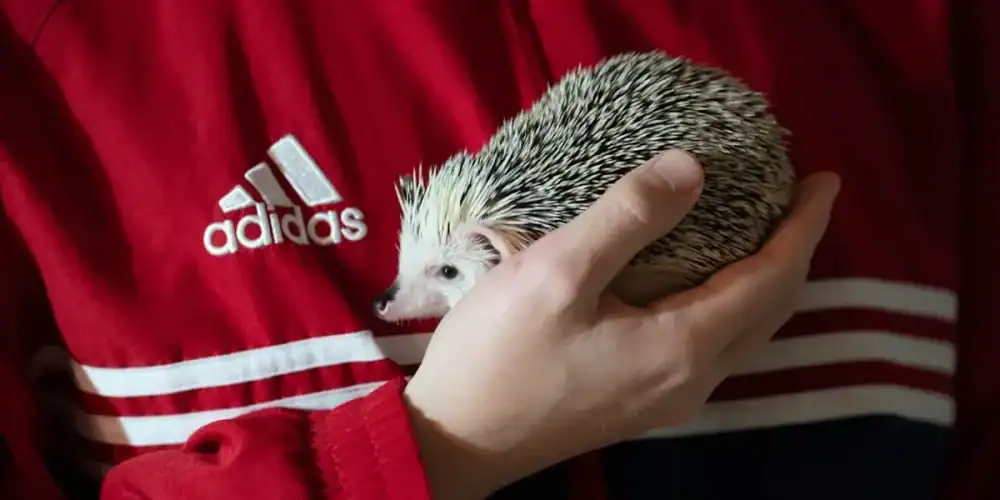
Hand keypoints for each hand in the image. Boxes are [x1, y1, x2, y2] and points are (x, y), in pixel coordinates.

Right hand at [403, 150, 840, 498]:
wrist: (456, 439)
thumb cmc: (498, 354)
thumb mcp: (556, 272)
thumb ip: (627, 217)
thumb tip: (692, 169)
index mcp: (682, 346)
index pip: (772, 279)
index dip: (805, 227)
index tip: (824, 179)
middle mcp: (690, 379)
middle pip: (771, 311)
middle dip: (795, 252)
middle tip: (799, 200)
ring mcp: (667, 398)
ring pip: (745, 334)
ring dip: (765, 281)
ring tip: (763, 232)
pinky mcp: (639, 402)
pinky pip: (713, 346)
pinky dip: (731, 304)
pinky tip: (706, 282)